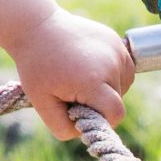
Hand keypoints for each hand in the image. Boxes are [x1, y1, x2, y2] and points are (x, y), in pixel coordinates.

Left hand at [6, 8, 138, 151]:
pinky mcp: (117, 40)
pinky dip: (111, 74)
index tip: (81, 112)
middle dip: (98, 103)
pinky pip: (124, 68)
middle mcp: (111, 64)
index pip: (115, 115)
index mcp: (93, 81)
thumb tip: (84, 132)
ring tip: (80, 77)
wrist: (37, 27)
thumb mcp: (41, 103)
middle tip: (72, 90)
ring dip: (107, 89)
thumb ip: (63, 127)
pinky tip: (90, 67)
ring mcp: (116, 49)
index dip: (101, 120)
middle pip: (118, 100)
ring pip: (123, 85)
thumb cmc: (37, 67)